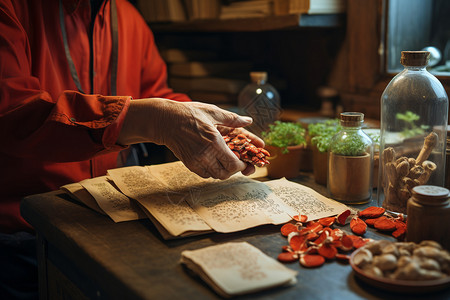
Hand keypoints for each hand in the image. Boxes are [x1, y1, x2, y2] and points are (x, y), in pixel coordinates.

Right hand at [118, 98, 261, 178]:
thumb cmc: (189, 114)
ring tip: (227, 161)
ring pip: (216, 175)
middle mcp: (205, 154)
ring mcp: (196, 161)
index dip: (242, 165)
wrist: (165, 121)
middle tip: (238, 162)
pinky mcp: (189, 164)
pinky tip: (214, 161)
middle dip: (235, 169)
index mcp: (214, 141)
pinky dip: (212, 171)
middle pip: (226, 173)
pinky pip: (205, 174)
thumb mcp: (212, 112)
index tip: (245, 160)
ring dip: (224, 170)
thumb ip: (232, 119)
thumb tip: (248, 121)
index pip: (233, 163)